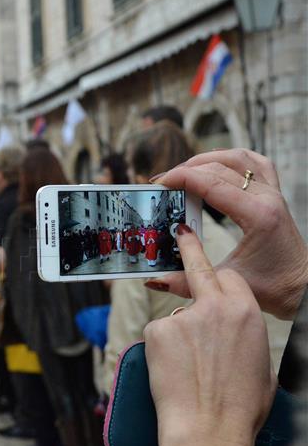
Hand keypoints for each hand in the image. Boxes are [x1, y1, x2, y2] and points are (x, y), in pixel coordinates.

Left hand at [144, 223, 276, 445]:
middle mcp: (215, 307)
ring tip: (188, 369)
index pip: (230, 279)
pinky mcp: (157, 328)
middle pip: (199, 268)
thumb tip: (237, 342)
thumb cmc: (239, 406)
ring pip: (177, 315)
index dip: (221, 284)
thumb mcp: (260, 366)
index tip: (212, 274)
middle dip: (191, 247)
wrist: (208, 426)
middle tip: (181, 233)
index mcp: (247, 312)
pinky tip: (172, 370)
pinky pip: (159, 333)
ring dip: (179, 335)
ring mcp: (183, 315)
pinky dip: (162, 349)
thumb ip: (245, 340)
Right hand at [151, 149, 307, 319]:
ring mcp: (273, 193)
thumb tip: (153, 278)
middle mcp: (268, 198)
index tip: (159, 183)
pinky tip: (216, 164)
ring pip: (239, 158)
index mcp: (258, 216)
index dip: (182, 178)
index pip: (212, 183)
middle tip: (163, 181)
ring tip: (183, 171)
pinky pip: (255, 163)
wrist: (301, 287)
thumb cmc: (271, 287)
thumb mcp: (223, 282)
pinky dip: (232, 158)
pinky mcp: (274, 195)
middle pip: (221, 167)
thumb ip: (185, 280)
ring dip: (208, 159)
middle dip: (187, 170)